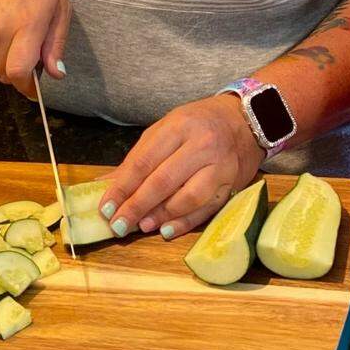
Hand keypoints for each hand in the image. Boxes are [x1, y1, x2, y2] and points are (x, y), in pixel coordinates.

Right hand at [0, 0, 69, 99]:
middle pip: (5, 73)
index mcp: (27, 24)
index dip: (27, 87)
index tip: (36, 90)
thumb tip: (55, 74)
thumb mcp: (59, 6)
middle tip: (32, 55)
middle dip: (19, 72)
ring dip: (6, 54)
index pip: (18, 72)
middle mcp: (0, 28)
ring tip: (18, 27)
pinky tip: (3, 18)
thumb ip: (56, 44)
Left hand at [98, 95, 263, 239]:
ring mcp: (220, 166)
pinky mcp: (233, 184)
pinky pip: (207, 208)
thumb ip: (138, 157)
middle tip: (118, 224)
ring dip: (162, 215)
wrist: (245, 120)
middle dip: (137, 206)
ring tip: (142, 226)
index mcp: (178, 126)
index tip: (106, 207)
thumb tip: (105, 185)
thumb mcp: (166, 128)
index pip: (144, 161)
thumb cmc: (198, 123)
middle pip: (163, 181)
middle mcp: (201, 145)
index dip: (122, 188)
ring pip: (188, 197)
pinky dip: (185, 222)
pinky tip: (166, 229)